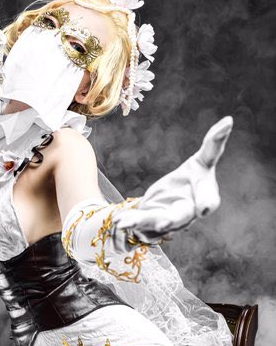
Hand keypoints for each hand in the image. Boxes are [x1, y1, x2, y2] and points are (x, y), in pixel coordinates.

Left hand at [111, 116, 232, 246]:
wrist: (172, 203)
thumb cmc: (192, 180)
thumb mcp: (202, 162)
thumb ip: (214, 144)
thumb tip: (229, 120)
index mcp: (203, 196)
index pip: (208, 198)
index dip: (207, 202)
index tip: (205, 207)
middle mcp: (186, 214)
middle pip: (180, 217)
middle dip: (171, 220)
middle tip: (162, 223)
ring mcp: (167, 222)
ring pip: (153, 223)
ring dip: (139, 222)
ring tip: (123, 223)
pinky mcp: (149, 225)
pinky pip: (138, 224)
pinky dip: (128, 222)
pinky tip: (117, 221)